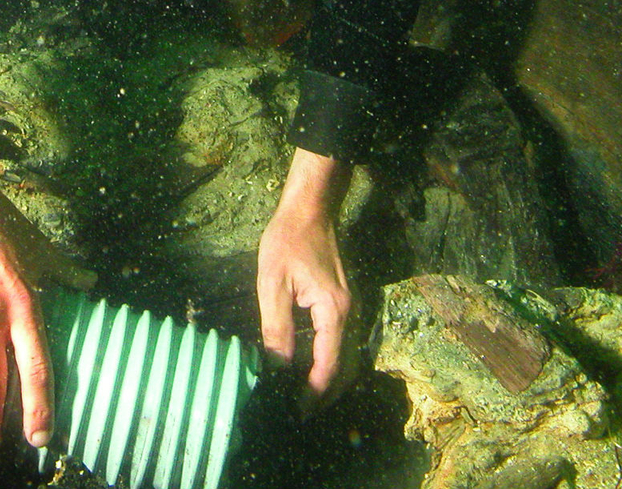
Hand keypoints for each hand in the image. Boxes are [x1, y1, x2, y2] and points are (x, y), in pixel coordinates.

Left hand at [257, 147, 352, 405]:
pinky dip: (329, 360)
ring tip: (303, 397)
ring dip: (328, 378)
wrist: (309, 208)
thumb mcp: (273, 284)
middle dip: (326, 392)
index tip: (298, 413)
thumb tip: (276, 367)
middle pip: (344, 366)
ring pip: (345, 355)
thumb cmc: (288, 241)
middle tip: (301, 413)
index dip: (314, 392)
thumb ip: (277, 328)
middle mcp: (347, 313)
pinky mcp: (340, 301)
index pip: (329, 364)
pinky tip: (308, 366)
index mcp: (333, 311)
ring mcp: (347, 307)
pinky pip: (339, 340)